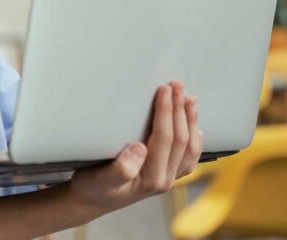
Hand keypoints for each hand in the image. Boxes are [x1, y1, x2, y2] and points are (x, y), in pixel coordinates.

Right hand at [68, 81, 202, 216]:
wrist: (91, 201)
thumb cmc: (93, 187)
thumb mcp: (99, 179)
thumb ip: (120, 169)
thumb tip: (139, 149)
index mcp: (151, 178)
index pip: (164, 139)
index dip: (166, 112)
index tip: (164, 90)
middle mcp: (164, 180)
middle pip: (180, 140)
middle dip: (180, 110)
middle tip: (177, 85)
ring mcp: (168, 179)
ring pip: (190, 148)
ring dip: (190, 121)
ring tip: (189, 99)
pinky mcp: (167, 175)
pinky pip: (189, 158)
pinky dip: (195, 139)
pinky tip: (194, 127)